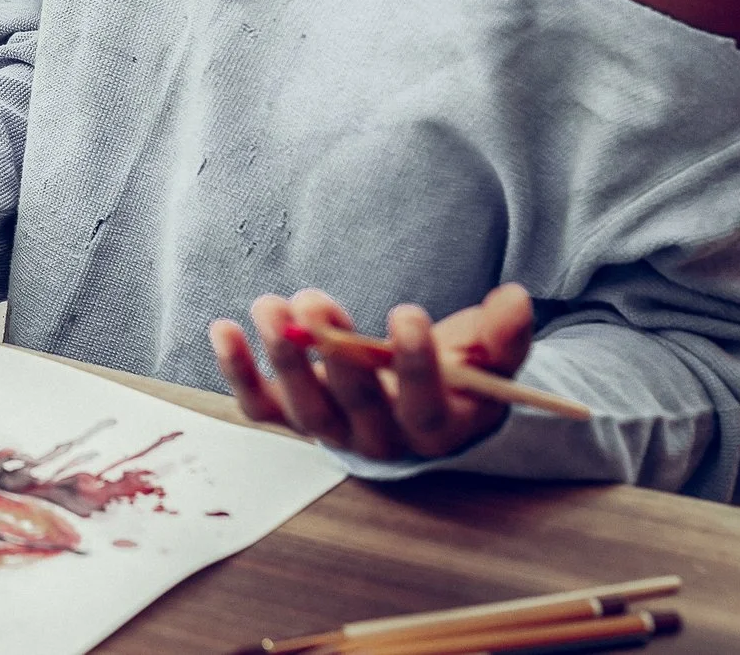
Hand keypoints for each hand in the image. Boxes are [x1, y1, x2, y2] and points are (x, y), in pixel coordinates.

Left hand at [210, 283, 535, 460]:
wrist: (411, 405)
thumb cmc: (455, 376)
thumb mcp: (489, 359)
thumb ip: (505, 335)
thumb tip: (517, 299)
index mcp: (436, 428)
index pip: (424, 405)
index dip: (415, 365)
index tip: (406, 313)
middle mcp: (380, 440)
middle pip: (356, 406)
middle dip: (334, 352)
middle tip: (316, 303)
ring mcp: (330, 431)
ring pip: (303, 408)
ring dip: (282, 357)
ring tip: (270, 305)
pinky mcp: (290, 417)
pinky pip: (258, 406)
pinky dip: (237, 372)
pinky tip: (222, 329)